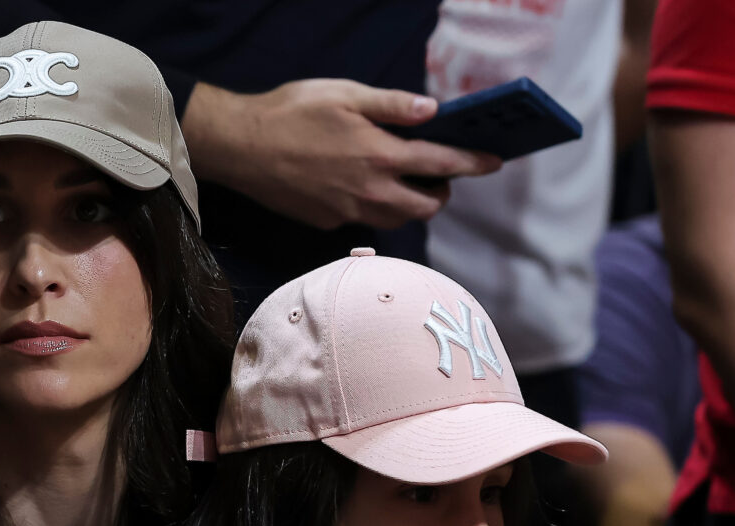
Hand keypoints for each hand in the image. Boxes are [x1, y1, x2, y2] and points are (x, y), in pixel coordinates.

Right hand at [181, 79, 500, 229]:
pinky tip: (358, 184)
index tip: (494, 162)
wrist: (241, 148)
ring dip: (410, 203)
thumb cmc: (291, 113)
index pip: (442, 164)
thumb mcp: (345, 94)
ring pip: (397, 219)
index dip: (473, 163)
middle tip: (437, 173)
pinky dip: (374, 206)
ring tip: (401, 179)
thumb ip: (393, 106)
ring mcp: (349, 212)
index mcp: (380, 156)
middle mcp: (370, 192)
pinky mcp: (328, 221)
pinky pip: (364, 219)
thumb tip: (433, 112)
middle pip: (427, 206)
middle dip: (442, 191)